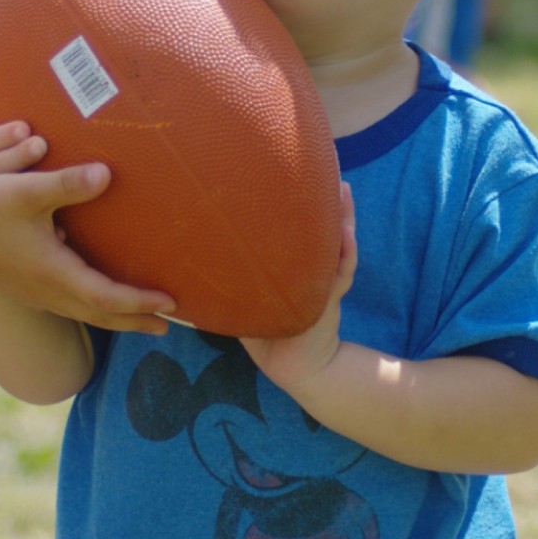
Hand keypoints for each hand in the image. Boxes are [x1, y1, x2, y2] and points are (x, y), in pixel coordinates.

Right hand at [0, 96, 177, 331]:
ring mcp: (32, 292)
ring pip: (83, 312)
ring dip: (115, 316)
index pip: (108, 297)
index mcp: (53, 273)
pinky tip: (95, 296)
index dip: (141, 302)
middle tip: (168, 325)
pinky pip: (68, 305)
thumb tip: (107, 174)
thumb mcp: (27, 192)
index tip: (172, 304)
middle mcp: (46, 291)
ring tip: (141, 316)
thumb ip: (68, 183)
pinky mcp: (23, 286)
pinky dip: (92, 307)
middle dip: (136, 320)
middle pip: (101, 315)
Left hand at [241, 183, 356, 391]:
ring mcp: (324, 283)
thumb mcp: (247, 299)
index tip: (296, 176)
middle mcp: (313, 270)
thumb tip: (190, 257)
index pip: (300, 230)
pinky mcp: (328, 301)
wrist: (292, 367)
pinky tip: (347, 237)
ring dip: (343, 220)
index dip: (301, 205)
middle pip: (324, 230)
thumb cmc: (266, 332)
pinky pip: (339, 275)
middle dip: (329, 202)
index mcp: (296, 267)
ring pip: (338, 245)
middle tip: (330, 171)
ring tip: (343, 193)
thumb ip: (231, 278)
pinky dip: (345, 255)